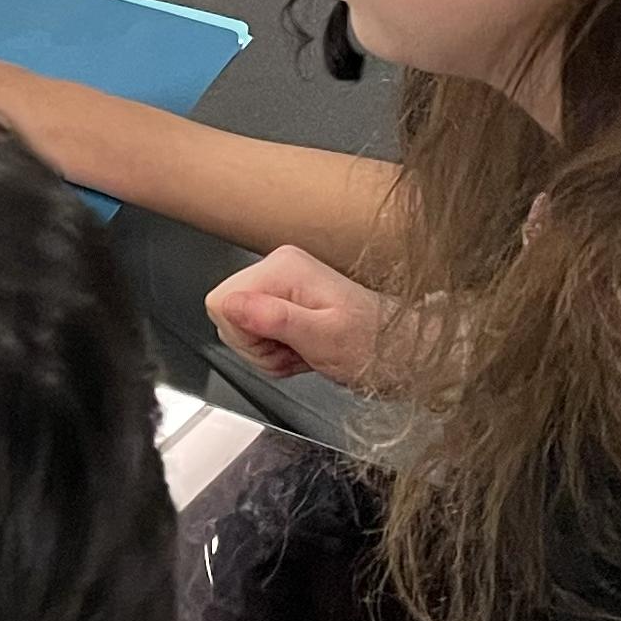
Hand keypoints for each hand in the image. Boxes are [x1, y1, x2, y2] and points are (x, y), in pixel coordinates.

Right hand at [207, 244, 384, 385]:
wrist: (400, 352)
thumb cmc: (374, 345)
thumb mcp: (324, 337)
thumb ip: (274, 319)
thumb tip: (231, 305)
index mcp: (283, 268)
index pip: (220, 302)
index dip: (244, 334)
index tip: (278, 342)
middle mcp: (279, 268)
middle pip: (226, 315)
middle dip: (256, 346)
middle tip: (295, 349)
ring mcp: (281, 285)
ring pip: (238, 328)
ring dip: (267, 352)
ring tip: (303, 350)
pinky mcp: (284, 301)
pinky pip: (255, 333)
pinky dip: (275, 352)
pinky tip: (303, 349)